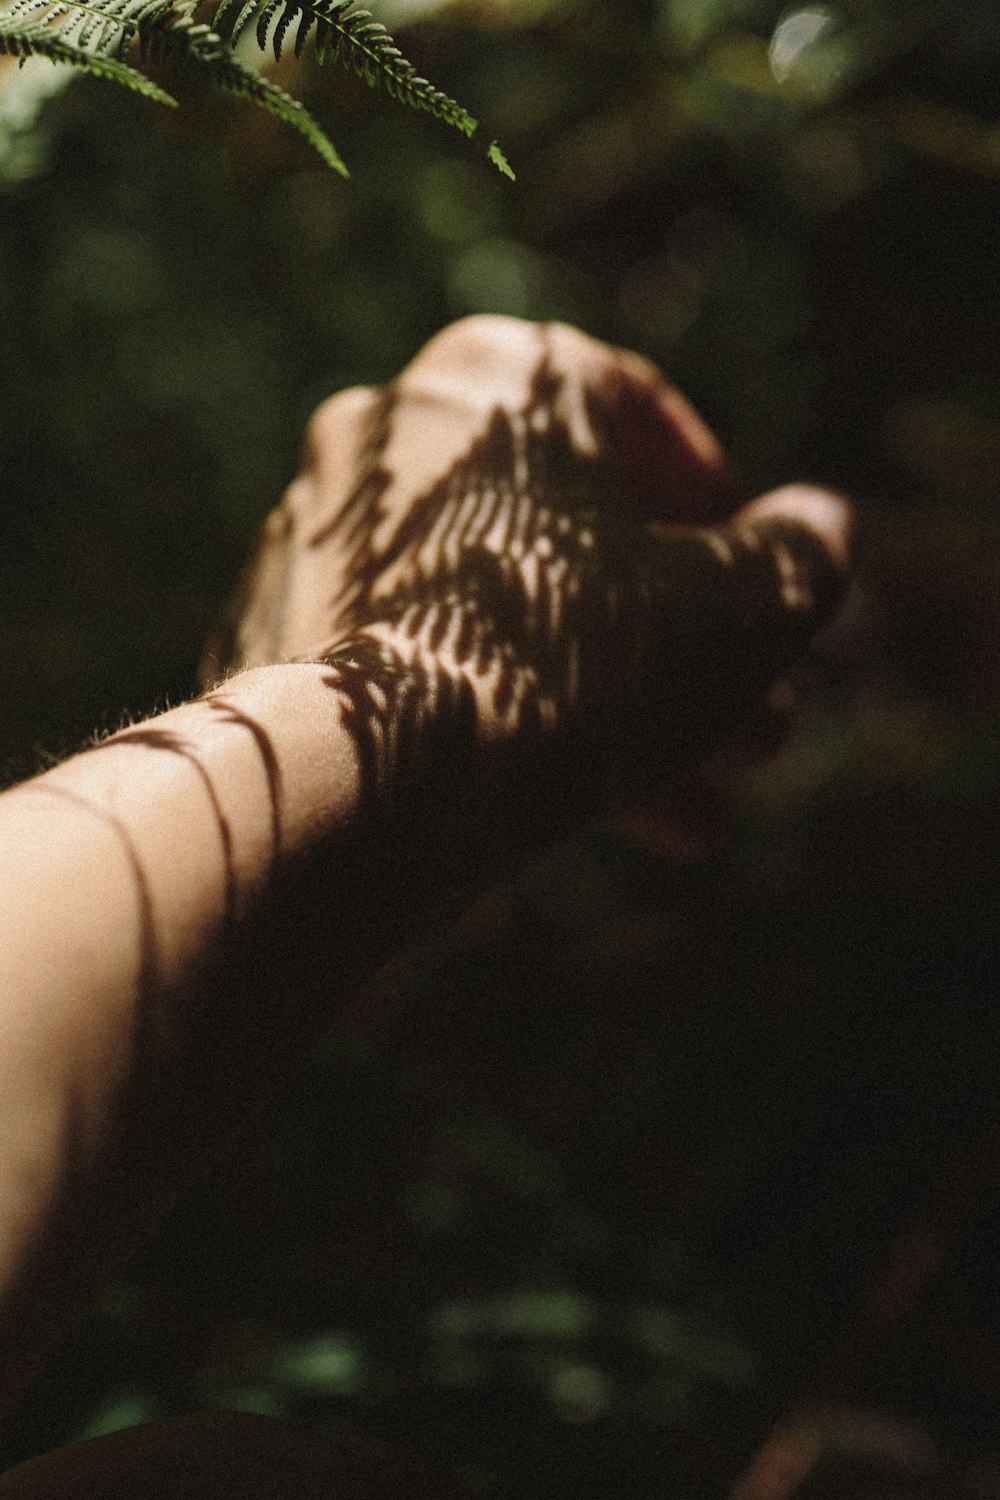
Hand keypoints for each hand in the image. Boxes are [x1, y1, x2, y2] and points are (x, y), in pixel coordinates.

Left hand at [206, 316, 851, 807]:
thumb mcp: (737, 612)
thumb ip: (799, 558)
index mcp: (504, 377)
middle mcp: (395, 429)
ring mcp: (321, 533)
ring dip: (610, 712)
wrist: (367, 787)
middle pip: (576, 548)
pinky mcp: (273, 632)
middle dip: (678, 656)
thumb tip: (823, 530)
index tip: (759, 597)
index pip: (641, 423)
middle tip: (749, 737)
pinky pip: (423, 667)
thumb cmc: (570, 668)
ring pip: (504, 621)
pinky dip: (506, 726)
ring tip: (690, 810)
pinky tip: (583, 813)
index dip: (725, 518)